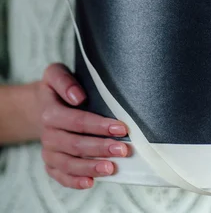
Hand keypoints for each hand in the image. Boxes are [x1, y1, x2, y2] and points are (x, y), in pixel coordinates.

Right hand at [37, 63, 130, 189]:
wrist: (42, 104)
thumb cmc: (57, 88)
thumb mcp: (55, 74)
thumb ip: (64, 81)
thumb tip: (77, 97)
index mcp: (50, 113)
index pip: (77, 121)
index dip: (99, 126)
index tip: (121, 128)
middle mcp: (47, 135)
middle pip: (76, 145)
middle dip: (101, 148)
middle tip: (123, 150)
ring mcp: (49, 151)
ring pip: (69, 163)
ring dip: (91, 167)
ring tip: (111, 168)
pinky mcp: (51, 163)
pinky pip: (60, 176)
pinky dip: (74, 181)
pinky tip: (91, 182)